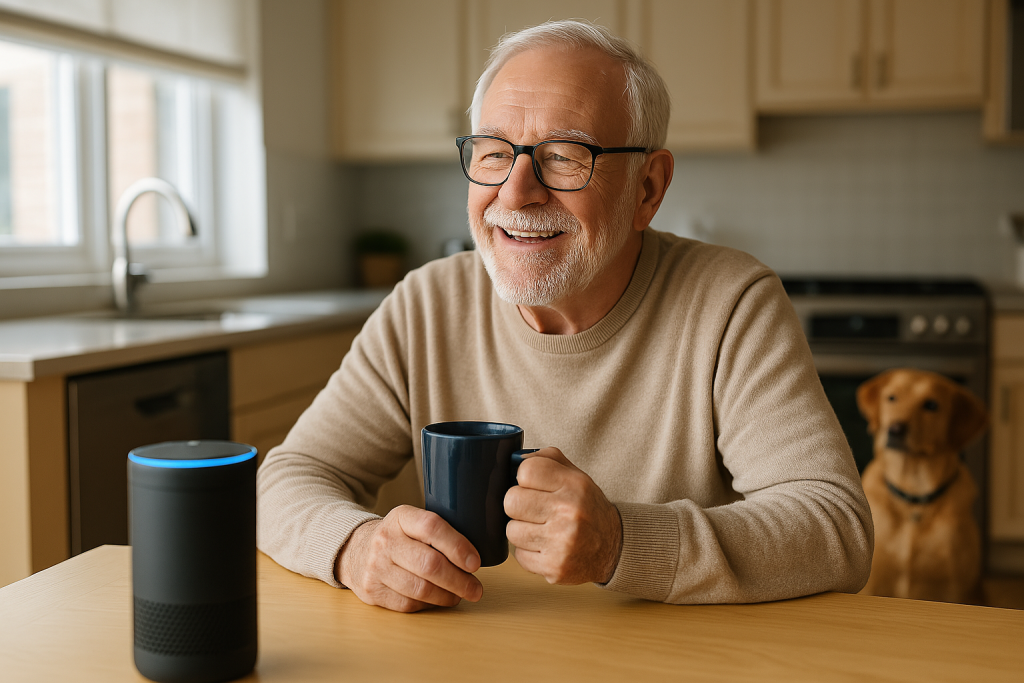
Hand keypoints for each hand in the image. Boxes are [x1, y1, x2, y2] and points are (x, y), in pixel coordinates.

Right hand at [335, 505, 482, 611]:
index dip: (458, 545)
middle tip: (476, 588)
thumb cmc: (397, 537)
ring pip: (421, 588)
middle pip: (430, 564)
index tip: (475, 562)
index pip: (432, 527)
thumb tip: (477, 553)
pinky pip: (408, 603)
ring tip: (460, 595)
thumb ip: (438, 530)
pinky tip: (438, 599)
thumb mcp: (411, 521)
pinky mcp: (372, 591)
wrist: (355, 550)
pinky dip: (429, 604)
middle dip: (459, 580)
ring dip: (448, 596)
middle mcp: (385, 540)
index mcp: (400, 517)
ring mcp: (376, 567)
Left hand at [504, 447, 622, 584]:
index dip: (524, 478)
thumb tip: (515, 460)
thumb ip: (547, 460)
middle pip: (511, 501)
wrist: (613, 547)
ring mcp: (562, 542)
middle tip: (533, 509)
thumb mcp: (576, 476)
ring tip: (540, 529)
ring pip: (511, 530)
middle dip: (518, 505)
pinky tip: (545, 547)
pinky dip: (528, 552)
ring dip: (522, 530)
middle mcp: (569, 512)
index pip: (526, 471)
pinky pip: (519, 555)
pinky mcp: (555, 567)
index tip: (532, 485)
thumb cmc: (587, 508)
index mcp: (575, 485)